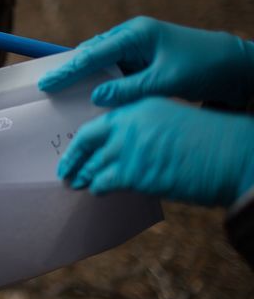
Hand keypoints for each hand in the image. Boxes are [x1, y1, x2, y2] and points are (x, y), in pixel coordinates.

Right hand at [38, 17, 253, 106]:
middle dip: (70, 70)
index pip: (92, 54)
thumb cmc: (203, 69)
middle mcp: (132, 35)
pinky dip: (100, 81)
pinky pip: (112, 68)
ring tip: (62, 93)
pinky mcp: (141, 57)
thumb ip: (129, 90)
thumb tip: (96, 97)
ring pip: (100, 61)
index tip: (47, 83)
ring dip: (84, 77)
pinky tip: (91, 95)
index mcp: (136, 34)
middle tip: (47, 88)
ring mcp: (136, 45)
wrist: (233, 65)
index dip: (67, 70)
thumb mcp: (165, 82)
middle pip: (90, 53)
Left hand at [59, 97, 253, 205]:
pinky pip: (103, 182)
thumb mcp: (172, 122)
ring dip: (83, 176)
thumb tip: (123, 150)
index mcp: (139, 107)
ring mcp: (129, 147)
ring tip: (75, 184)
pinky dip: (98, 188)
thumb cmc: (210, 144)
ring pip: (93, 164)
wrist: (233, 155)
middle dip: (73, 157)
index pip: (101, 121)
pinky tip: (97, 191)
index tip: (76, 147)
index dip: (85, 138)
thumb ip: (144, 131)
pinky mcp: (133, 172)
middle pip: (87, 140)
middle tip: (64, 170)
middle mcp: (129, 124)